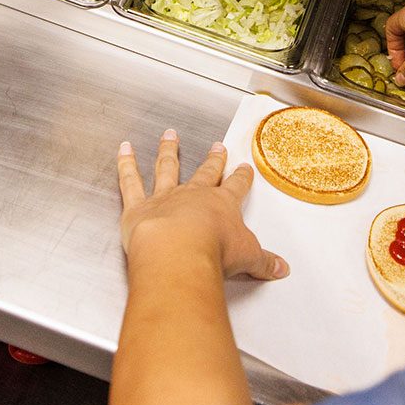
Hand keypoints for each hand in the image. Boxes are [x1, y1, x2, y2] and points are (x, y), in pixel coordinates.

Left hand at [116, 133, 287, 280]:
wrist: (180, 253)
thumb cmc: (213, 252)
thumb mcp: (249, 258)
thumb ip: (264, 262)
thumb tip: (281, 268)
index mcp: (222, 204)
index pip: (235, 187)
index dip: (241, 177)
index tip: (243, 168)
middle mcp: (194, 195)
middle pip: (205, 172)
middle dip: (213, 159)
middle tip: (217, 146)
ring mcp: (165, 197)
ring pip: (167, 168)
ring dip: (169, 151)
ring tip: (169, 136)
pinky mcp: (138, 207)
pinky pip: (130, 182)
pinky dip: (126, 164)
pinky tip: (124, 150)